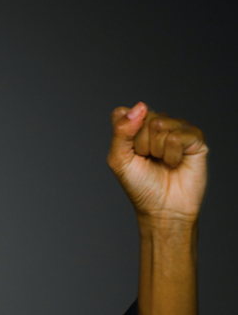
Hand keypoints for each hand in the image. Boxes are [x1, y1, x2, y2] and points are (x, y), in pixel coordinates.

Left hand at [107, 102, 207, 226]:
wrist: (162, 208)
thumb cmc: (140, 185)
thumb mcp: (118, 159)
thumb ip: (121, 131)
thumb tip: (140, 106)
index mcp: (135, 127)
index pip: (123, 113)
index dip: (124, 134)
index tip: (129, 152)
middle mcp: (156, 125)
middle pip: (142, 118)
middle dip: (141, 144)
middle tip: (148, 160)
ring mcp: (176, 129)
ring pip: (160, 124)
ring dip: (157, 150)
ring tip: (161, 162)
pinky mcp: (194, 139)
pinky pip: (177, 135)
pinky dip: (172, 154)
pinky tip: (174, 163)